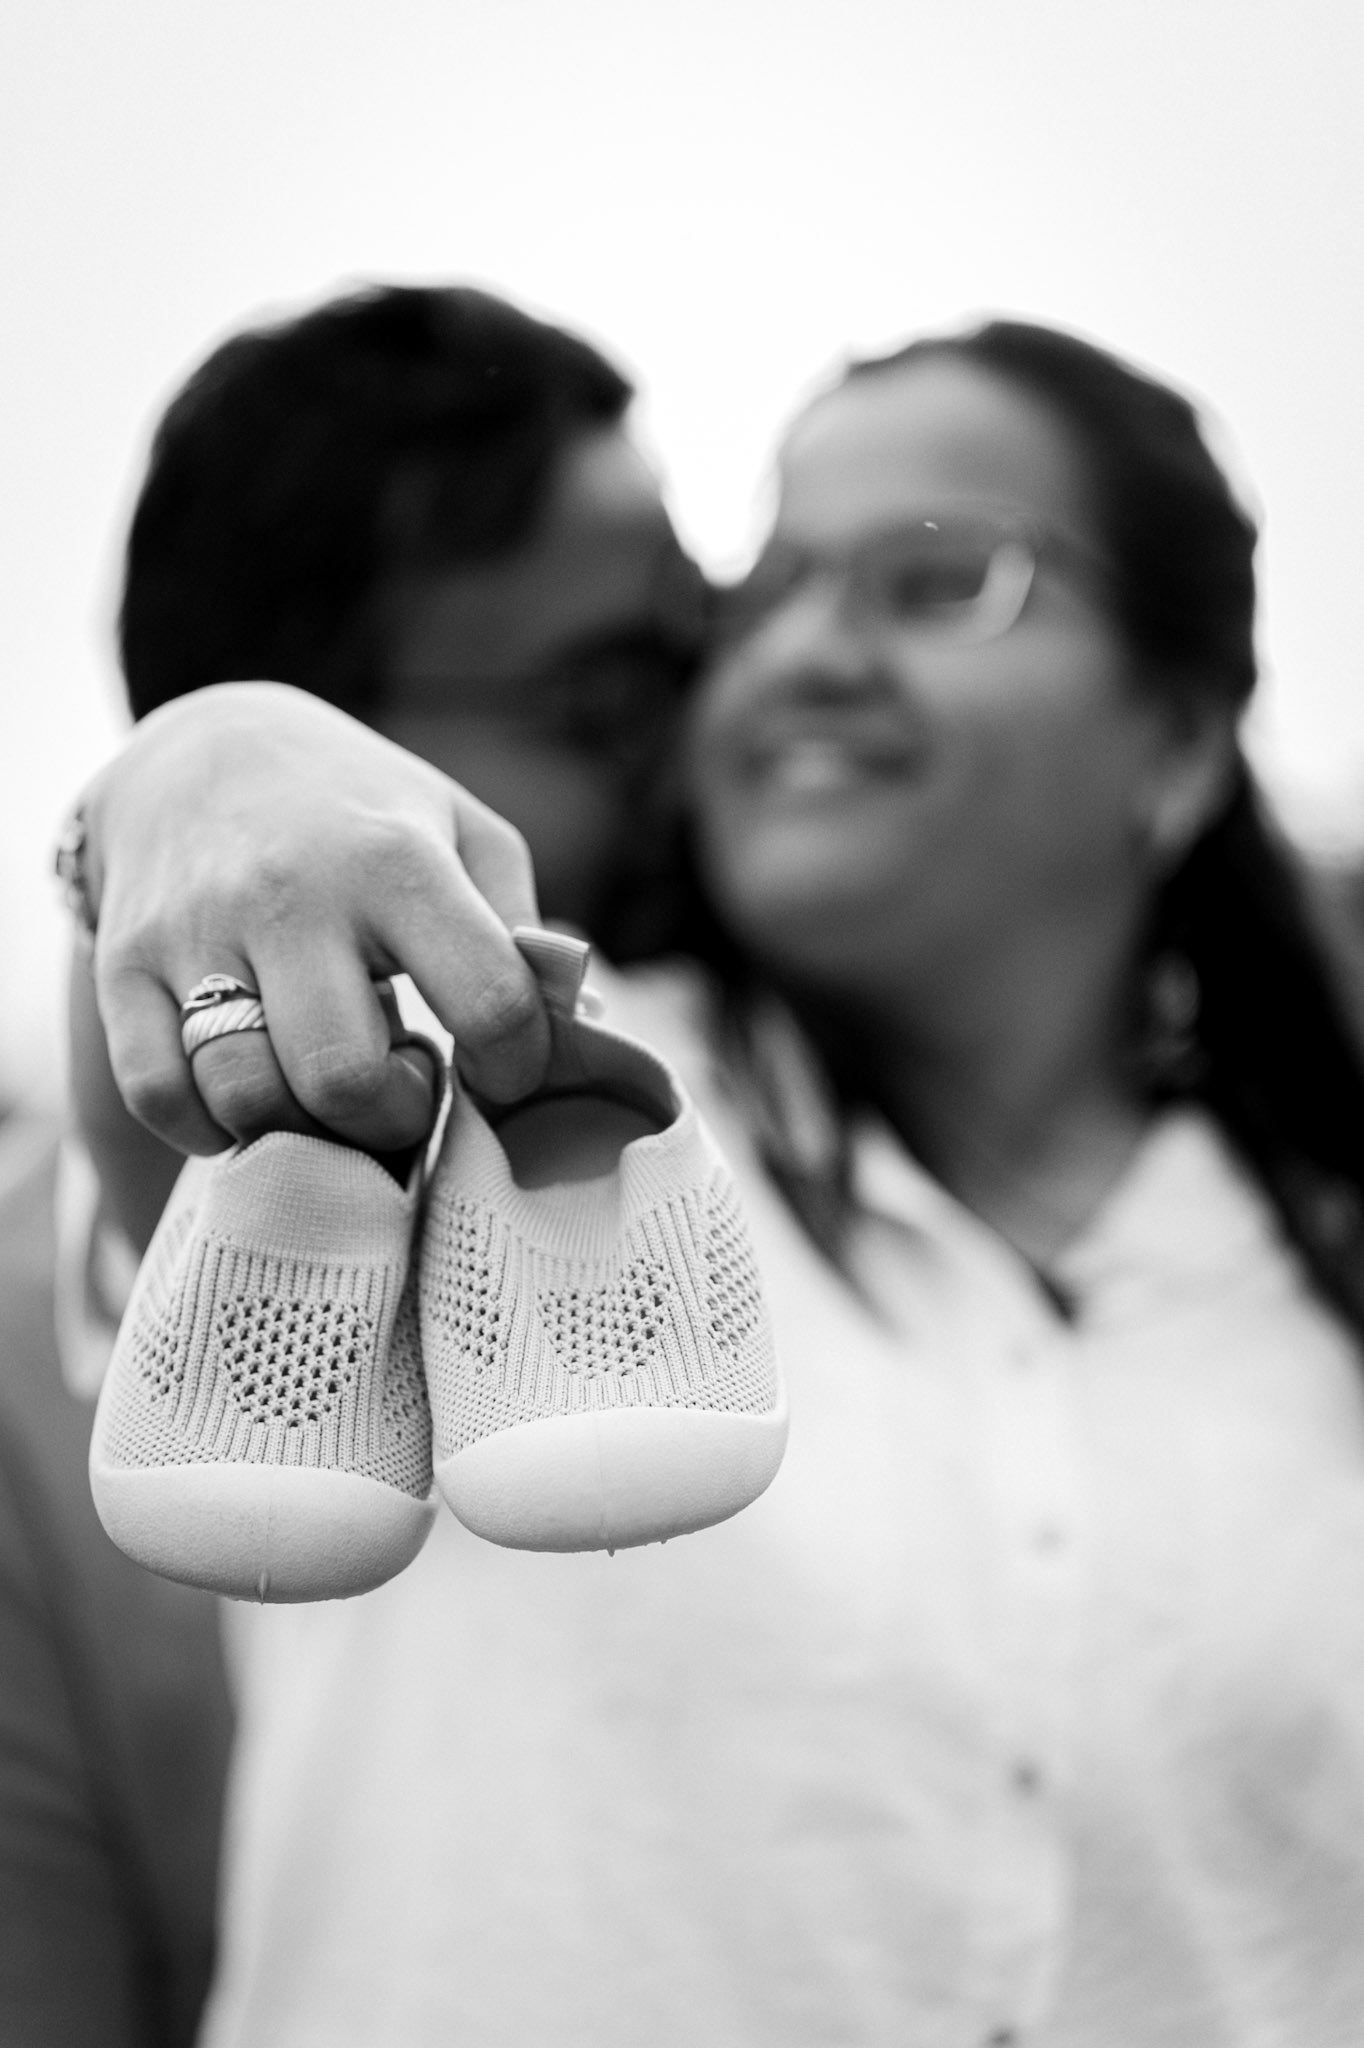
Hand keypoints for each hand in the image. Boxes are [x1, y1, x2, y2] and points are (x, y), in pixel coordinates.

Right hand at [82, 682, 549, 1155]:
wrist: (207, 749)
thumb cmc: (366, 813)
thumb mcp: (464, 836)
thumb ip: (525, 935)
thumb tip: (581, 1036)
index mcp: (397, 860)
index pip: (489, 1002)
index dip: (515, 1068)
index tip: (501, 1068)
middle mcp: (292, 895)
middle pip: (346, 1079)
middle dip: (393, 1118)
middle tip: (402, 1087)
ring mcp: (196, 930)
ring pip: (246, 1096)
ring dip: (302, 1127)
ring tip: (326, 1085)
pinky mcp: (122, 964)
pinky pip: (158, 1094)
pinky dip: (208, 1126)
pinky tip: (250, 1095)